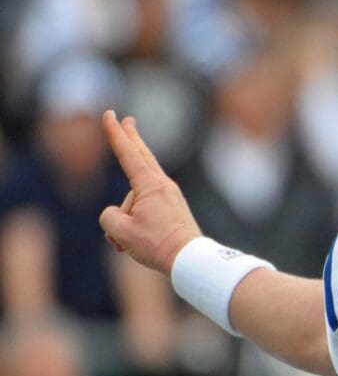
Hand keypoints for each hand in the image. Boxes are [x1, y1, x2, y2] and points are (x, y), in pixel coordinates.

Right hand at [99, 111, 201, 275]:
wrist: (190, 260)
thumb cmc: (156, 244)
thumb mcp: (120, 231)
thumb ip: (109, 217)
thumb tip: (119, 215)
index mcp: (150, 185)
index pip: (128, 154)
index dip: (116, 134)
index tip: (110, 115)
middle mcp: (163, 186)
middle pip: (142, 157)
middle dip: (132, 138)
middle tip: (128, 120)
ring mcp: (171, 197)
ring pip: (136, 200)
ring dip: (125, 221)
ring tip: (130, 244)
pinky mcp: (174, 210)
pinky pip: (147, 210)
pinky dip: (136, 224)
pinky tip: (137, 244)